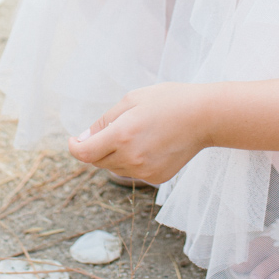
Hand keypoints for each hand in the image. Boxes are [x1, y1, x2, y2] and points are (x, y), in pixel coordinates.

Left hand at [68, 83, 211, 184]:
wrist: (204, 117)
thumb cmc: (168, 101)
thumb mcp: (131, 99)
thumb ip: (104, 120)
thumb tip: (84, 138)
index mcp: (122, 135)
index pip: (85, 153)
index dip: (74, 147)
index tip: (74, 140)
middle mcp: (131, 158)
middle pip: (98, 161)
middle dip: (96, 147)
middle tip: (113, 128)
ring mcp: (145, 171)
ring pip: (115, 168)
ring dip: (114, 154)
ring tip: (136, 133)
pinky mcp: (157, 178)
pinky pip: (133, 172)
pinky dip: (132, 161)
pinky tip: (150, 144)